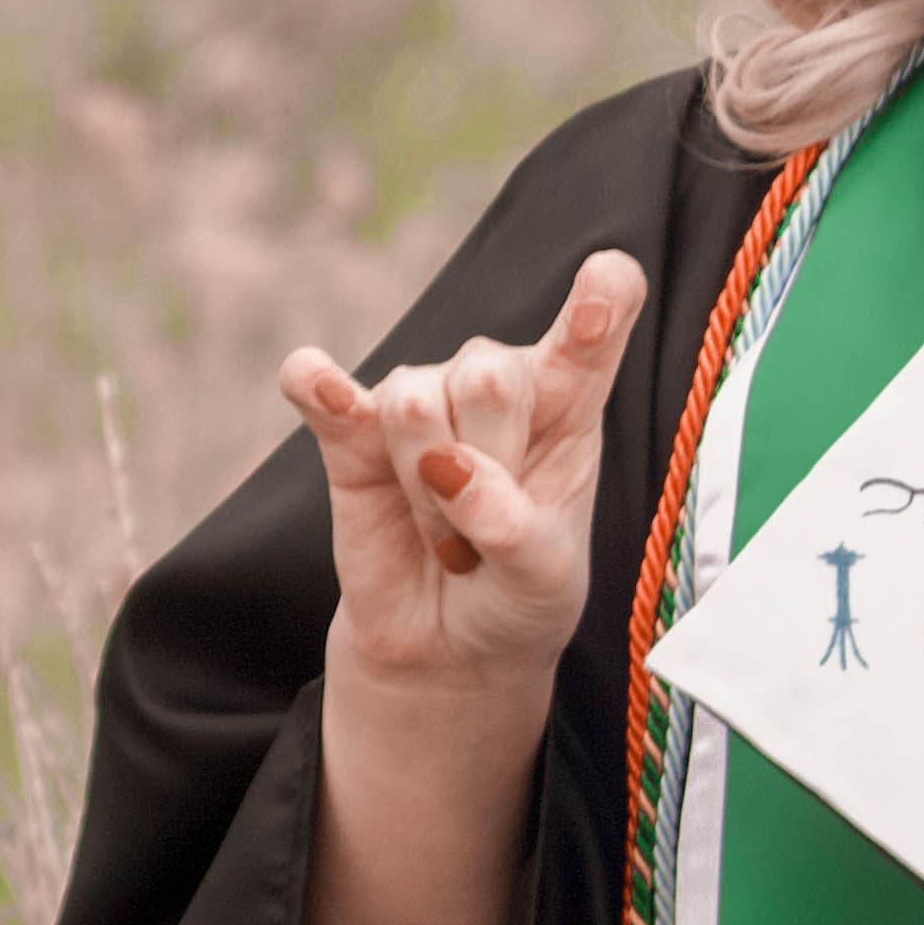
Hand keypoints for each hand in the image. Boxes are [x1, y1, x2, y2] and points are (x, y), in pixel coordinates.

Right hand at [280, 252, 650, 707]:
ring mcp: (420, 399)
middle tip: (491, 529)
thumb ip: (512, 524)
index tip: (608, 278)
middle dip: (487, 465)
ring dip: (428, 495)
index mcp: (568, 403)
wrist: (447, 646)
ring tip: (447, 534)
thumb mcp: (544, 580)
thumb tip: (447, 466)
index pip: (591, 333)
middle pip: (486, 373)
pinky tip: (315, 380)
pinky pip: (319, 388)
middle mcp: (495, 382)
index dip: (599, 302)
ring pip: (413, 402)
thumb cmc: (519, 596)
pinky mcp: (348, 431)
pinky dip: (318, 385)